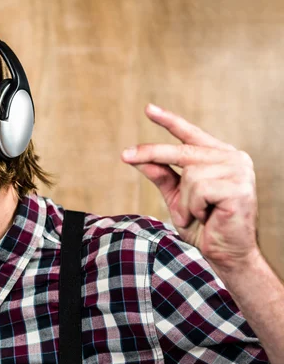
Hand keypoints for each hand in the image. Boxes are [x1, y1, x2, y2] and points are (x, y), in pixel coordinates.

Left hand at [121, 104, 259, 271]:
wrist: (225, 254)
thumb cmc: (204, 226)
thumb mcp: (177, 198)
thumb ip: (161, 176)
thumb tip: (137, 158)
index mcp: (219, 157)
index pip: (190, 135)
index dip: (169, 121)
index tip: (148, 109)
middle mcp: (232, 157)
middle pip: (181, 150)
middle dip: (151, 154)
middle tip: (124, 156)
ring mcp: (239, 170)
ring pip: (190, 174)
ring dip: (187, 201)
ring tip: (200, 214)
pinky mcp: (239, 186)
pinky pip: (199, 189)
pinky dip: (196, 207)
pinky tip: (209, 216)